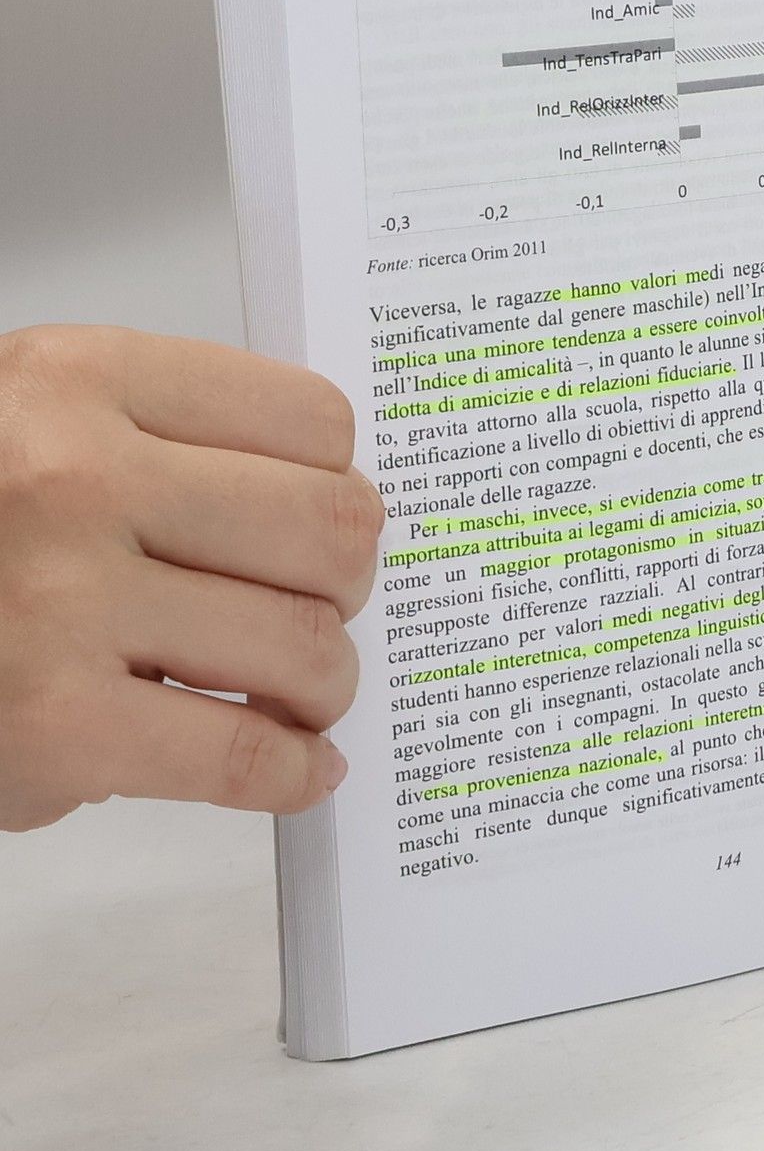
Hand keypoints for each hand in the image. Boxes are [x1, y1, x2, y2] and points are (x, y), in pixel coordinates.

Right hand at [0, 326, 381, 830]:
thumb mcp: (26, 425)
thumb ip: (155, 443)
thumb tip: (316, 509)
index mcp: (76, 378)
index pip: (309, 420)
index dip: (336, 483)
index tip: (323, 522)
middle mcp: (72, 477)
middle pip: (331, 528)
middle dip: (345, 585)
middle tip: (317, 611)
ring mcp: (60, 602)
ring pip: (305, 643)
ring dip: (324, 682)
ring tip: (298, 694)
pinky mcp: (52, 726)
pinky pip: (241, 752)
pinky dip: (292, 772)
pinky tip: (297, 767)